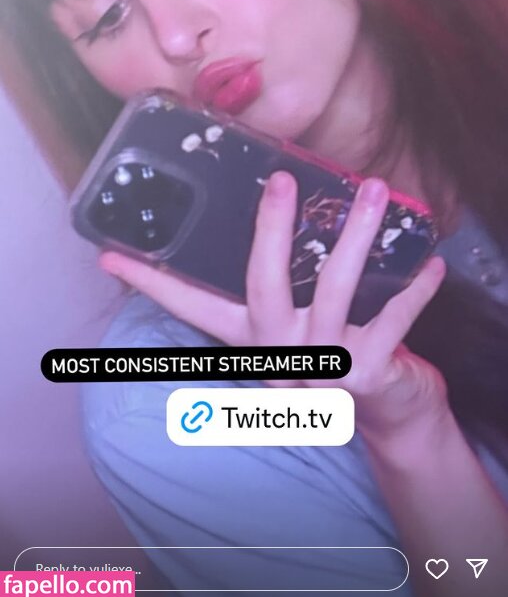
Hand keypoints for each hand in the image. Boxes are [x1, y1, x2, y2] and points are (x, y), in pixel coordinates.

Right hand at [99, 171, 446, 443]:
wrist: (384, 416)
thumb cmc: (331, 351)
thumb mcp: (294, 324)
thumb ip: (282, 283)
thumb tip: (278, 217)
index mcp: (250, 338)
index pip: (190, 307)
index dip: (150, 280)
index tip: (109, 254)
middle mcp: (277, 350)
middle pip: (264, 284)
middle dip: (272, 228)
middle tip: (283, 181)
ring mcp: (322, 364)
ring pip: (336, 289)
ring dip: (357, 235)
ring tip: (373, 190)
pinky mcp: (367, 373)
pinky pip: (394, 319)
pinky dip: (415, 289)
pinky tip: (432, 262)